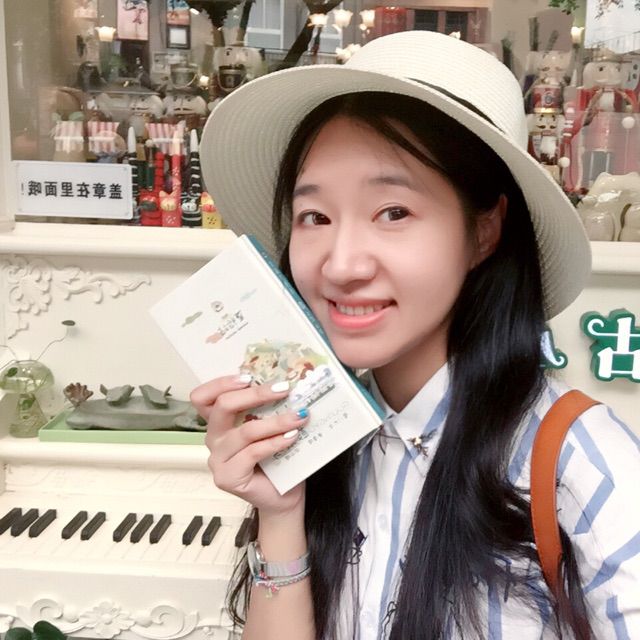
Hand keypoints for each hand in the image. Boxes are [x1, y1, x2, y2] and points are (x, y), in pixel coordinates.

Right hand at [190, 375, 308, 515]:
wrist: (284, 496)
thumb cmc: (278, 459)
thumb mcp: (270, 426)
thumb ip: (269, 408)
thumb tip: (288, 382)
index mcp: (219, 422)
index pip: (203, 397)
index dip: (221, 383)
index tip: (249, 378)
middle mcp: (214, 439)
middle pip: (222, 406)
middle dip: (255, 394)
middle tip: (283, 389)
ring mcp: (218, 459)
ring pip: (244, 431)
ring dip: (275, 421)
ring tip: (299, 416)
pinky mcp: (227, 477)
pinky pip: (253, 452)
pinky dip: (275, 442)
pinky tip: (292, 437)